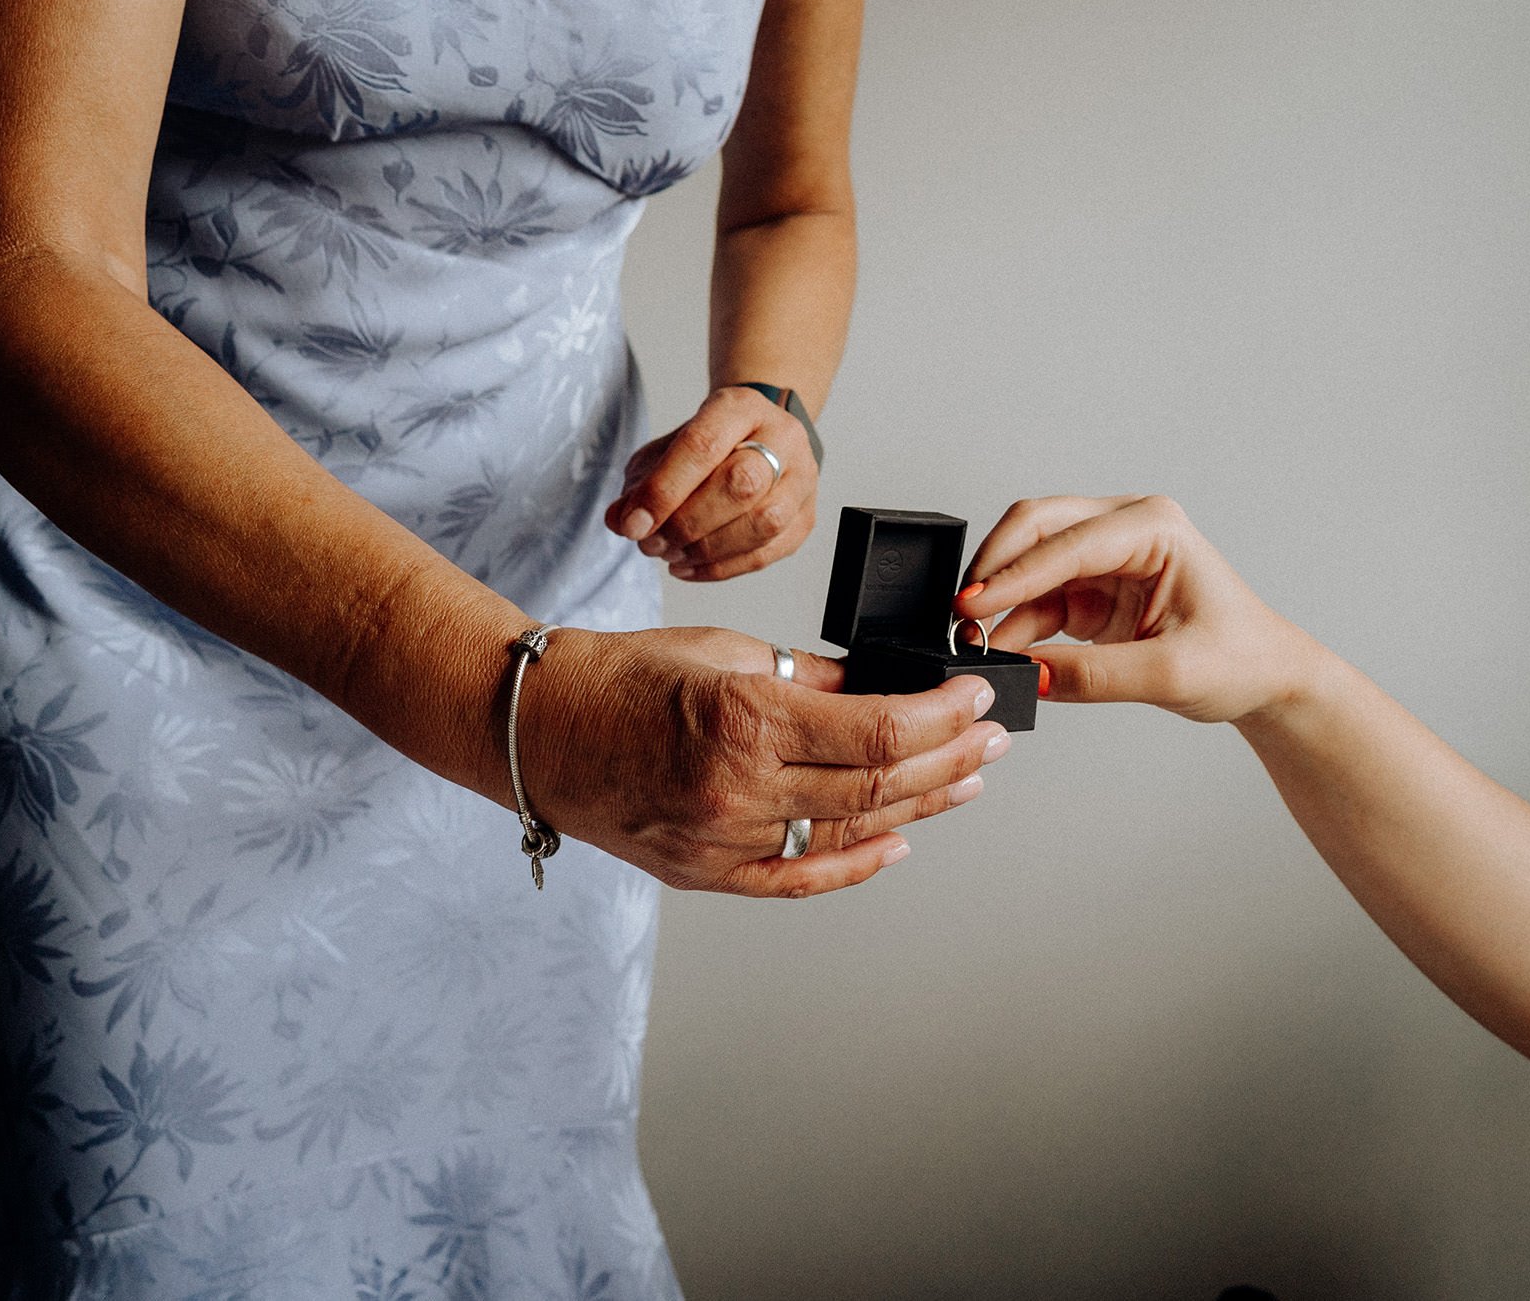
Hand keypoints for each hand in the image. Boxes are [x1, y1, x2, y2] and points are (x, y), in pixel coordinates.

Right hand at [517, 625, 1008, 897]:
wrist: (538, 730)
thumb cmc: (621, 678)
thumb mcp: (724, 651)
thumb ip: (810, 676)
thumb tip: (883, 687)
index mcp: (745, 720)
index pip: (876, 731)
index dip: (941, 719)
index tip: (975, 699)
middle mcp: (738, 789)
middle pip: (877, 787)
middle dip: (949, 761)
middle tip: (991, 741)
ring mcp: (723, 840)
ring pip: (849, 833)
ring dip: (920, 808)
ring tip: (965, 782)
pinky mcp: (707, 873)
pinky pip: (798, 879)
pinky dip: (857, 865)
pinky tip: (900, 843)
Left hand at [604, 385, 817, 580]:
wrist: (759, 440)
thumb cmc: (708, 446)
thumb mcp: (666, 449)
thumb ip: (641, 482)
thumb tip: (620, 520)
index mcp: (742, 407)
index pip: (704, 446)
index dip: (664, 490)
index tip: (632, 524)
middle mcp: (783, 437)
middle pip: (742, 484)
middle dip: (687, 523)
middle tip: (651, 544)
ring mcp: (802, 479)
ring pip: (763, 522)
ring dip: (706, 549)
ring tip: (669, 556)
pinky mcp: (806, 518)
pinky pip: (767, 553)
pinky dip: (720, 569)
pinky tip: (688, 567)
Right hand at [956, 495, 1311, 723]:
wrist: (1265, 679)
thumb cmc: (1240, 659)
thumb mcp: (1170, 674)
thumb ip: (1095, 675)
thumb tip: (1028, 675)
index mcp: (1155, 526)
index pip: (1068, 542)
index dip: (1015, 574)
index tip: (973, 605)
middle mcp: (1126, 529)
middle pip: (1037, 528)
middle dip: (995, 568)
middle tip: (960, 614)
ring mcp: (1106, 556)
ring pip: (1030, 562)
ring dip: (1000, 600)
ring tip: (976, 644)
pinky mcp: (1093, 588)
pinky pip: (1038, 597)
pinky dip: (1014, 622)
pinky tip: (1002, 650)